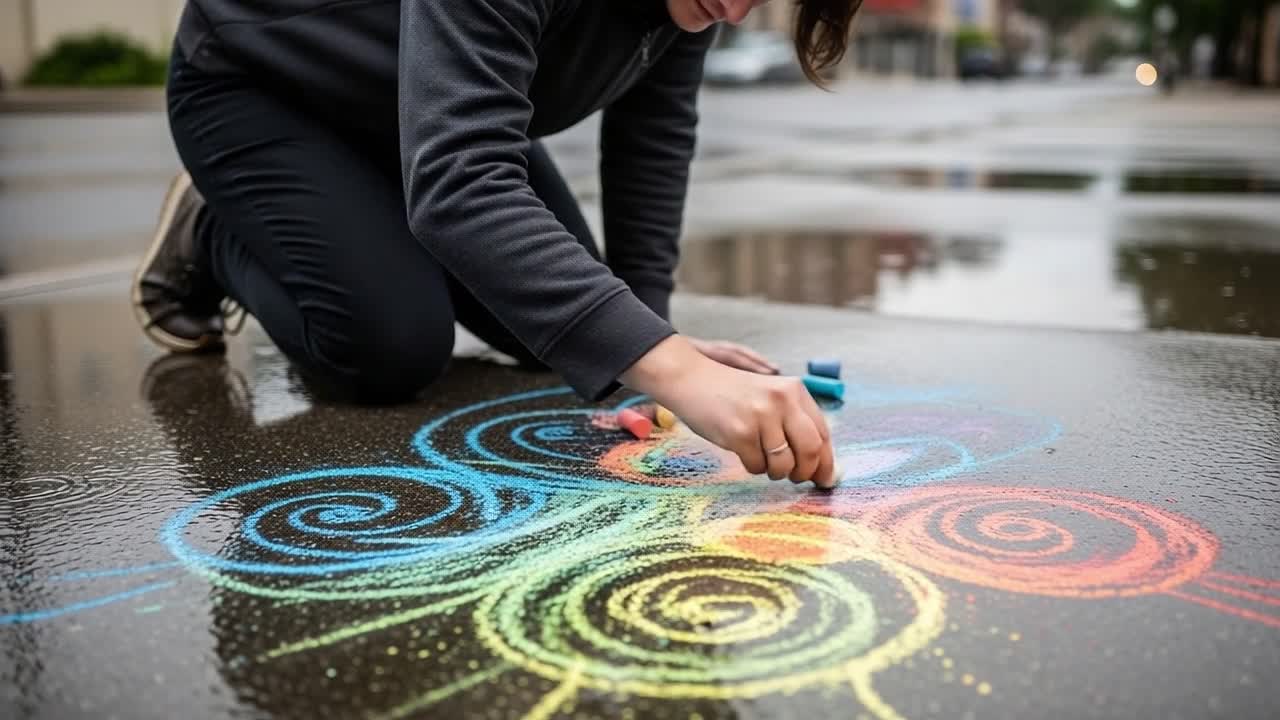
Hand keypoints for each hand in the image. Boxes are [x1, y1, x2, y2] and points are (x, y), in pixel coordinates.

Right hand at [621, 336, 836, 487]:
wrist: (691, 380)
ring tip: (762, 459)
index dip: (826, 461)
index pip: (823, 433)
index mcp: (794, 390)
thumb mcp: (770, 397)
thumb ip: (795, 423)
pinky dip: (752, 466)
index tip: (824, 480)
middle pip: (811, 451)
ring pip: (784, 465)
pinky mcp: (739, 432)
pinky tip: (742, 450)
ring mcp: (761, 416)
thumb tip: (821, 467)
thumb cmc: (733, 395)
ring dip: (775, 472)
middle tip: (795, 478)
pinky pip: (756, 467)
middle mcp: (782, 400)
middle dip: (805, 472)